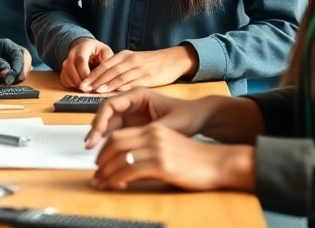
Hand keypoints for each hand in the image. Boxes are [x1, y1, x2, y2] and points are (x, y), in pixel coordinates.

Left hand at [0, 39, 29, 83]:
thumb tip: (8, 72)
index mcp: (6, 45)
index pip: (19, 55)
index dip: (18, 66)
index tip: (13, 76)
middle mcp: (9, 51)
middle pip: (24, 60)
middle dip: (23, 70)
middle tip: (18, 80)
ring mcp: (7, 60)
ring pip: (20, 67)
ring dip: (18, 75)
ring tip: (10, 82)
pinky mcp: (4, 68)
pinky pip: (13, 73)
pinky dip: (12, 78)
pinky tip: (5, 81)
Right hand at [60, 38, 113, 89]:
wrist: (83, 46)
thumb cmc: (96, 50)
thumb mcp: (105, 50)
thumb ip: (107, 58)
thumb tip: (107, 70)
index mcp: (82, 48)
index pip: (80, 60)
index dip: (85, 73)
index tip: (91, 83)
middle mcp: (71, 54)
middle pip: (71, 69)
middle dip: (80, 82)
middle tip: (90, 90)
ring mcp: (66, 62)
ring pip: (66, 75)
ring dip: (76, 85)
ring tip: (87, 90)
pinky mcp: (63, 70)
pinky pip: (64, 80)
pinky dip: (71, 86)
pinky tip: (80, 88)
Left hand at [80, 46, 196, 92]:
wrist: (173, 59)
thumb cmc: (152, 62)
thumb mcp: (133, 61)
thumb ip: (119, 69)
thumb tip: (102, 82)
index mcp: (125, 55)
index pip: (105, 65)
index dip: (92, 74)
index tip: (82, 83)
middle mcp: (131, 60)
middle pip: (109, 70)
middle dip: (95, 80)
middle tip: (84, 88)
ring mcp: (140, 69)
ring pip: (120, 77)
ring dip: (107, 84)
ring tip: (96, 91)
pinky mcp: (149, 78)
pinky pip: (133, 84)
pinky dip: (123, 89)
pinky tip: (116, 95)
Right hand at [85, 91, 263, 148]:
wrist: (200, 119)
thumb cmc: (188, 116)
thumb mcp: (170, 125)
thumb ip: (149, 131)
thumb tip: (131, 142)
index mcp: (138, 94)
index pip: (110, 104)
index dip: (99, 120)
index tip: (94, 136)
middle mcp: (131, 102)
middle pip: (106, 115)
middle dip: (96, 130)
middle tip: (89, 147)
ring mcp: (131, 114)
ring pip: (109, 125)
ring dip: (101, 137)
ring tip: (95, 154)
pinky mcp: (133, 125)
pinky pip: (116, 132)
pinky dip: (110, 142)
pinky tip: (108, 155)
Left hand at [89, 123, 255, 192]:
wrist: (218, 164)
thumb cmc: (196, 160)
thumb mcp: (169, 148)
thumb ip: (149, 151)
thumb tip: (128, 165)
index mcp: (154, 129)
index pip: (120, 135)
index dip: (104, 149)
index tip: (99, 163)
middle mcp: (153, 135)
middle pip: (115, 143)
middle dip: (101, 160)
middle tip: (95, 175)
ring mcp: (157, 149)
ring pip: (120, 157)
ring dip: (105, 172)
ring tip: (100, 183)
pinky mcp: (162, 164)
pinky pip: (130, 170)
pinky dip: (118, 179)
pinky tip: (115, 185)